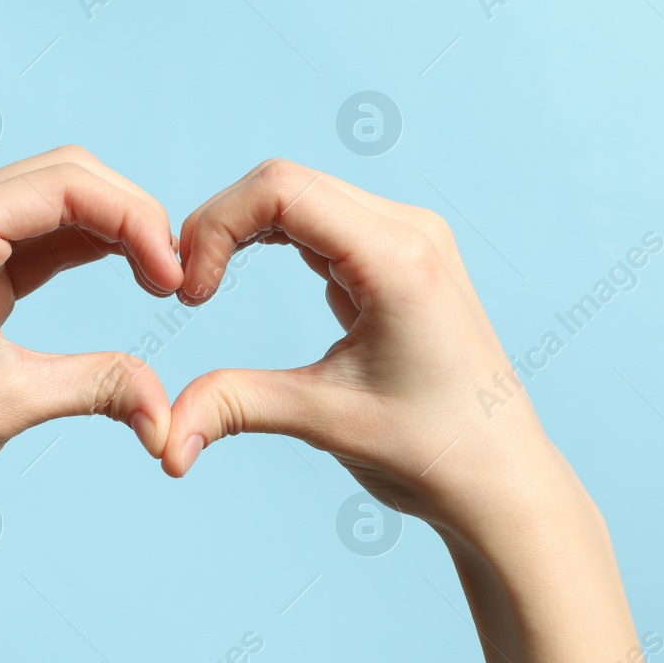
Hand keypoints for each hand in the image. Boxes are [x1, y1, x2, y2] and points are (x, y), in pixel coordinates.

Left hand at [0, 146, 183, 525]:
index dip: (133, 219)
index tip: (173, 277)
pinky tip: (129, 275)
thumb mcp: (9, 401)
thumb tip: (168, 410)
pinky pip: (41, 243)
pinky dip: (89, 253)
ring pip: (57, 206)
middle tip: (176, 276)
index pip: (65, 184)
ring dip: (113, 232)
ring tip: (161, 279)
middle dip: (129, 216)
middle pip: (65, 178)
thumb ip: (99, 385)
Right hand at [161, 159, 562, 537]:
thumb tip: (163, 437)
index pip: (282, 189)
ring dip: (244, 231)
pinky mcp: (400, 259)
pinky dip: (272, 241)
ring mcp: (408, 240)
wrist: (500, 480)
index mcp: (398, 257)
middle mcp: (409, 231)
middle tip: (187, 292)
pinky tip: (240, 279)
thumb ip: (236, 406)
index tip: (191, 294)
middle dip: (221, 226)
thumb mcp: (326, 421)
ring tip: (206, 287)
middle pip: (286, 182)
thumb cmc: (432, 452)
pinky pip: (322, 222)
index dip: (216, 226)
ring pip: (301, 196)